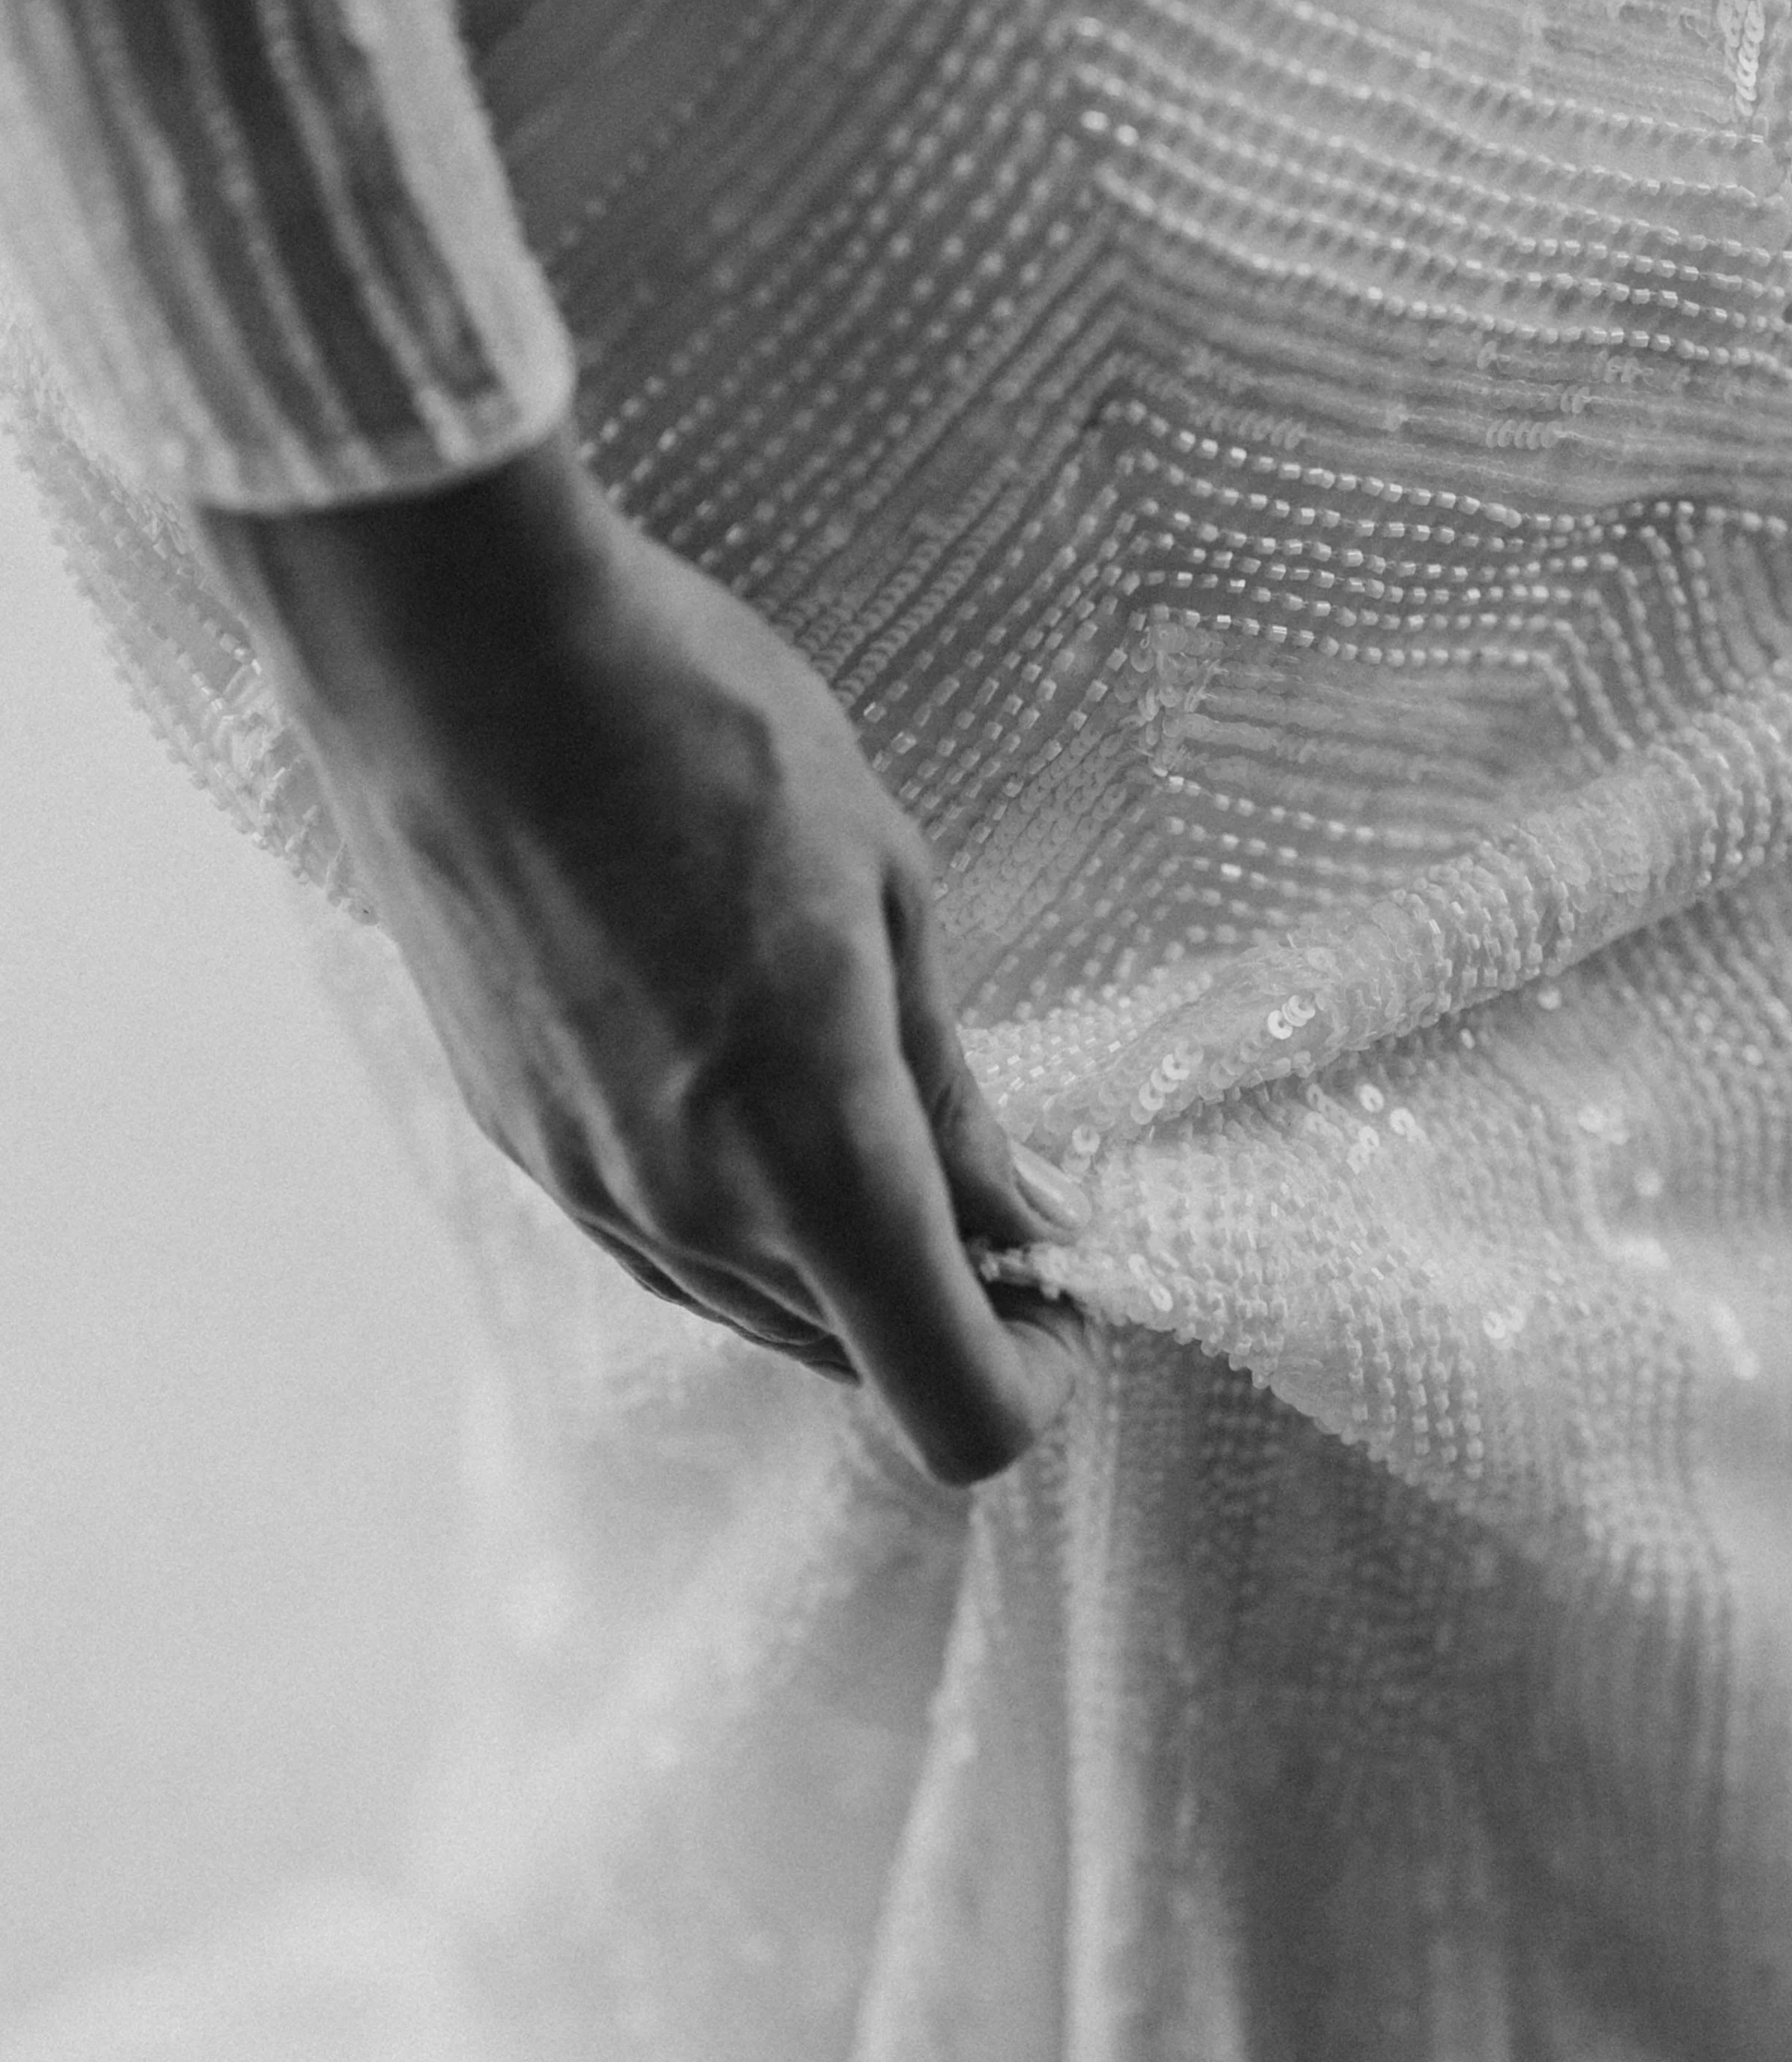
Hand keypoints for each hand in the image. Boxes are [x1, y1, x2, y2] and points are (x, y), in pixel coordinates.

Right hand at [192, 426, 1088, 1483]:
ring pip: (754, 1308)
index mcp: (818, 1162)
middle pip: (859, 1360)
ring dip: (836, 1256)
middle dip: (945, 1297)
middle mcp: (696, 1219)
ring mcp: (591, 1195)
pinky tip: (749, 1083)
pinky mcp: (520, 1148)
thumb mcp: (886, 899)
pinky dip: (739, 1214)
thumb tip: (1025, 1219)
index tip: (1058, 1279)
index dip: (1034, 1374)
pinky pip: (662, 1244)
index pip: (954, 1405)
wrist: (464, 656)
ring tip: (866, 1105)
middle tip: (987, 1174)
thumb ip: (950, 1098)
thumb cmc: (704, 739)